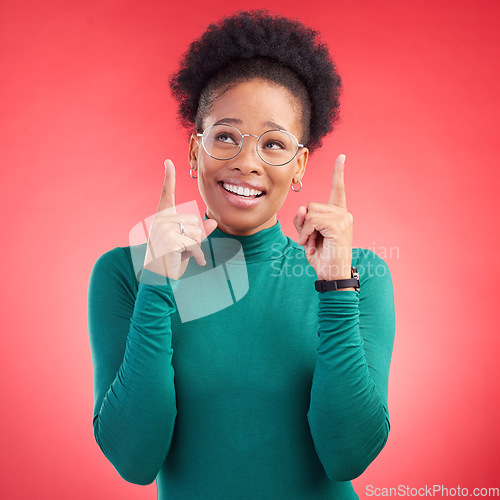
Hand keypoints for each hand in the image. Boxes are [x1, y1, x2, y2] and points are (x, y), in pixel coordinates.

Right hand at [143, 159, 217, 279]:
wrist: (159, 278)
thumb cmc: (173, 260)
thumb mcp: (188, 244)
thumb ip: (200, 233)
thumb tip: (212, 223)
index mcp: (163, 218)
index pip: (166, 194)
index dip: (168, 178)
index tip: (168, 162)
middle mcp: (161, 221)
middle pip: (194, 221)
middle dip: (196, 238)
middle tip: (185, 250)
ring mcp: (163, 231)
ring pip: (196, 232)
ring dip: (197, 247)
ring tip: (184, 256)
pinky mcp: (169, 241)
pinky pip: (194, 244)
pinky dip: (199, 255)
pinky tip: (198, 262)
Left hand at [294, 154, 352, 280]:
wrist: (332, 276)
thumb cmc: (321, 257)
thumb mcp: (307, 236)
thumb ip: (303, 220)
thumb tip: (302, 209)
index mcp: (338, 214)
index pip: (338, 189)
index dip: (338, 173)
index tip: (342, 157)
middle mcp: (343, 214)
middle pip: (311, 205)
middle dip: (304, 224)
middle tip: (309, 241)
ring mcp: (343, 218)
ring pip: (310, 212)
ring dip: (305, 230)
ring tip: (312, 244)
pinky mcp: (338, 225)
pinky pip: (312, 221)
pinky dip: (306, 233)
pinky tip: (311, 245)